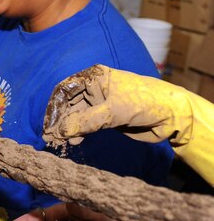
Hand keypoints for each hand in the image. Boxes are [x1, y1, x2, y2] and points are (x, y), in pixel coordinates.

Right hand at [43, 64, 192, 145]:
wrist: (172, 115)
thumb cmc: (145, 103)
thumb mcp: (113, 111)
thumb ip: (86, 121)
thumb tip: (61, 132)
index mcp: (94, 77)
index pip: (65, 90)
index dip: (54, 107)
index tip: (48, 125)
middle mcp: (94, 88)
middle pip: (68, 104)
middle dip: (59, 121)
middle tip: (51, 138)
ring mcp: (99, 104)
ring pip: (76, 116)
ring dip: (68, 129)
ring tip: (62, 142)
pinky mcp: (106, 118)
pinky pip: (85, 125)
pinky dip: (78, 133)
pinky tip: (75, 141)